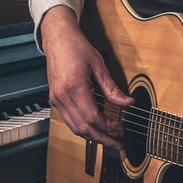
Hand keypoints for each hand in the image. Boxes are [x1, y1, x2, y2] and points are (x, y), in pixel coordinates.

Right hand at [41, 6, 133, 148]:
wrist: (57, 38)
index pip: (93, 117)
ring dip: (92, 136)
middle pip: (83, 128)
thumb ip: (112, 88)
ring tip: (108, 139)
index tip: (121, 127)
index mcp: (74, 86)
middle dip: (102, 139)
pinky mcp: (55, 99)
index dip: (109, 126)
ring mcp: (56, 98)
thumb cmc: (76, 47)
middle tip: (118, 144)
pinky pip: (69, 120)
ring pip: (74, 127)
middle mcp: (62, 95)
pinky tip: (94, 127)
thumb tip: (127, 102)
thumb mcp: (98, 65)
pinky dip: (83, 127)